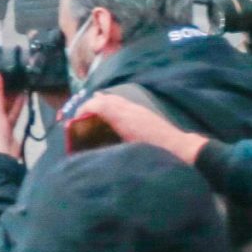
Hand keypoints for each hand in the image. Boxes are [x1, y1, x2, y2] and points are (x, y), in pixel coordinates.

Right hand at [73, 93, 207, 164]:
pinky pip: (122, 104)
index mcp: (122, 116)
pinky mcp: (143, 113)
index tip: (73, 121)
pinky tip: (111, 117)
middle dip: (90, 106)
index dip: (83, 110)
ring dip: (101, 105)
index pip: (97, 105)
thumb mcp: (126, 150)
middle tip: (80, 118)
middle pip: (104, 99)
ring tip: (92, 114)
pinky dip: (111, 107)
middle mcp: (128, 108)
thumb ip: (107, 145)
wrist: (178, 148)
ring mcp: (137, 108)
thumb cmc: (152, 151)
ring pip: (114, 99)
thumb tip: (89, 149)